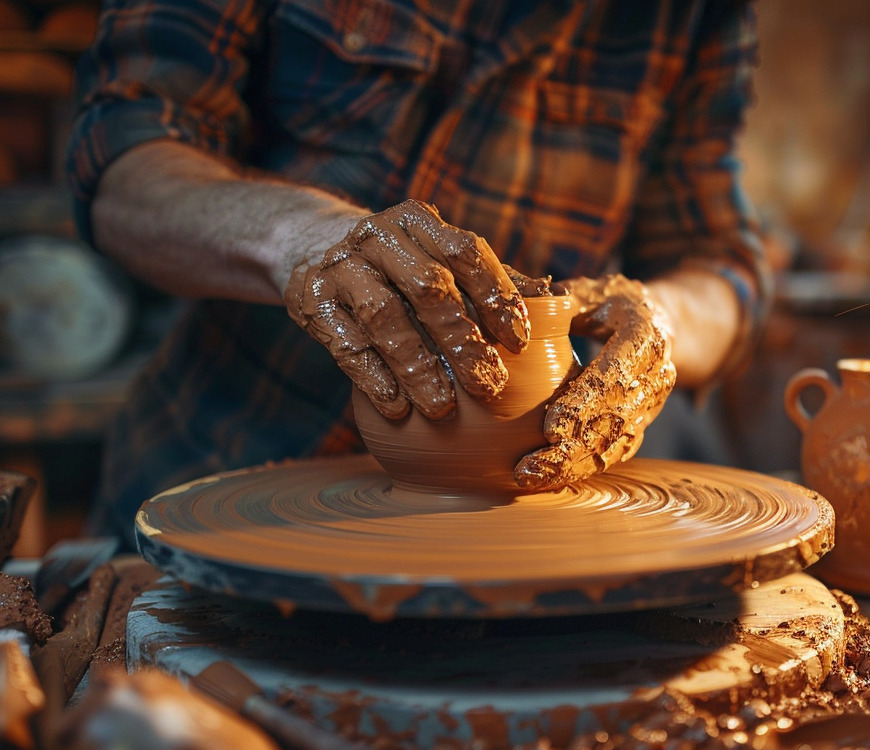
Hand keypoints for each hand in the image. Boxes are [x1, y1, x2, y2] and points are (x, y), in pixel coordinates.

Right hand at [284, 200, 529, 419]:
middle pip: (428, 287)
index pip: (466, 252)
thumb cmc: (403, 267)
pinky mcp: (309, 298)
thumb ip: (497, 281)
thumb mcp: (445, 261)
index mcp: (420, 221)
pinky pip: (345, 343)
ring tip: (443, 409)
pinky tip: (397, 409)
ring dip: (417, 367)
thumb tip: (560, 304)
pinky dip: (374, 378)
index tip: (519, 342)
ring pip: (384, 317)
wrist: (312, 249)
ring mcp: (341, 265)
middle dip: (462, 340)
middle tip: (489, 387)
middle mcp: (379, 235)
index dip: (495, 295)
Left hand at [515, 274, 676, 490]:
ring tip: (531, 478)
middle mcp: (657, 376)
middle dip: (571, 449)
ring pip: (616, 445)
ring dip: (574, 466)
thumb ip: (561, 300)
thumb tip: (520, 303)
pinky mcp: (642, 424)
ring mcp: (652, 405)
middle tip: (529, 467)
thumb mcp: (594, 292)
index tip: (549, 428)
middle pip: (614, 421)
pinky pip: (616, 453)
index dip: (583, 404)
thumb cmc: (615, 304)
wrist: (663, 323)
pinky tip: (550, 478)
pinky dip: (584, 468)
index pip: (614, 376)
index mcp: (646, 337)